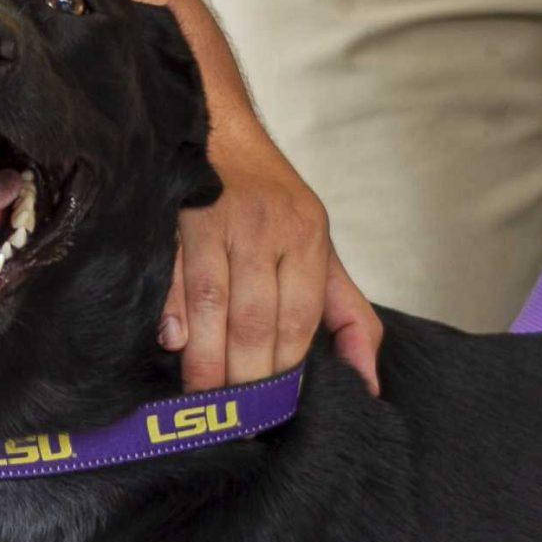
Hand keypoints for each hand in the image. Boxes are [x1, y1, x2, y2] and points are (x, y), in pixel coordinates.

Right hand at [161, 126, 383, 394]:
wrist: (216, 125)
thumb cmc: (269, 201)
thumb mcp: (321, 251)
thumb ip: (348, 318)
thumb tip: (367, 385)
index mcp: (309, 238)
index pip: (299, 320)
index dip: (284, 371)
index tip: (272, 408)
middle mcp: (269, 228)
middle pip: (256, 320)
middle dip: (244, 376)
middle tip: (235, 416)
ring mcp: (223, 218)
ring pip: (215, 304)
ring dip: (206, 359)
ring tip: (203, 396)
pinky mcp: (180, 213)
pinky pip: (177, 276)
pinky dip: (174, 313)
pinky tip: (173, 344)